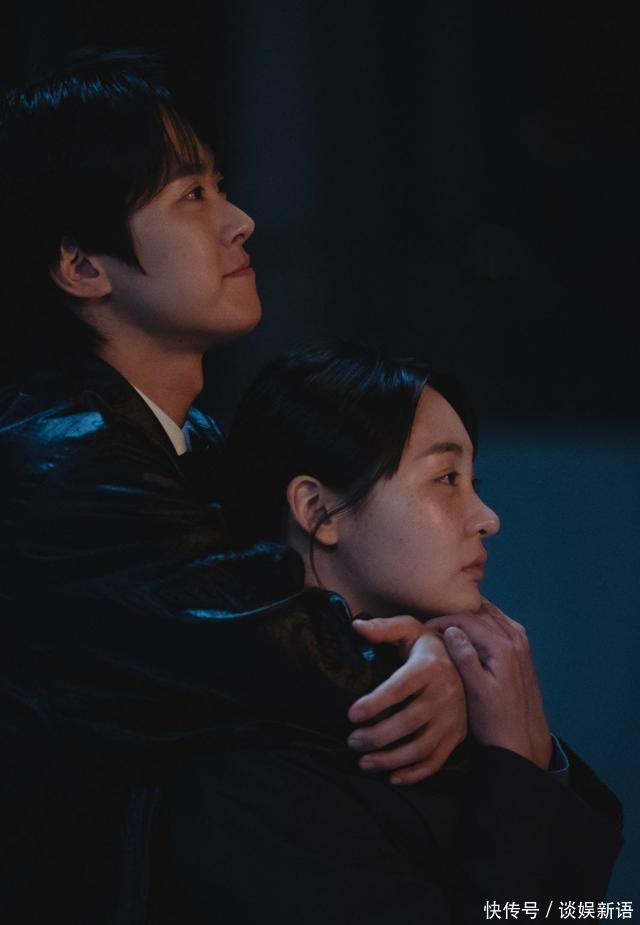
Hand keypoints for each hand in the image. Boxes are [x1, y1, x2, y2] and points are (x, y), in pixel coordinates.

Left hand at [346, 616, 467, 784]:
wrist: (468, 662)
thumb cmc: (431, 646)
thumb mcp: (410, 629)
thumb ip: (384, 628)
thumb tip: (356, 627)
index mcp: (429, 667)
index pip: (399, 687)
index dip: (375, 702)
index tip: (351, 714)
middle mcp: (443, 694)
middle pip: (408, 722)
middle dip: (376, 736)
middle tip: (352, 741)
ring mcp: (452, 718)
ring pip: (421, 747)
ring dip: (390, 759)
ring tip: (364, 761)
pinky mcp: (456, 736)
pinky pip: (436, 761)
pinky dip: (414, 773)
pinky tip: (391, 776)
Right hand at [428, 598, 551, 769]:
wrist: (524, 741)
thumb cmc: (496, 721)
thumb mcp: (477, 692)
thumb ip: (465, 658)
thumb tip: (451, 630)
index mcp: (502, 647)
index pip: (468, 619)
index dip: (443, 620)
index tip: (425, 628)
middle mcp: (515, 639)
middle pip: (480, 611)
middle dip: (455, 614)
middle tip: (433, 625)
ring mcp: (521, 643)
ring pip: (491, 614)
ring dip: (469, 615)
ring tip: (447, 625)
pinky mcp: (522, 650)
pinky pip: (500, 623)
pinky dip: (483, 621)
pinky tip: (470, 630)